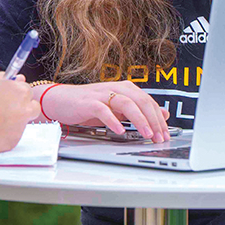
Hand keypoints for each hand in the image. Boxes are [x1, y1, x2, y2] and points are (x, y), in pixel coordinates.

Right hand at [0, 71, 40, 155]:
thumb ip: (4, 76)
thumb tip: (19, 78)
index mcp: (20, 91)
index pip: (27, 90)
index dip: (16, 92)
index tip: (7, 95)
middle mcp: (24, 109)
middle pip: (33, 107)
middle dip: (23, 106)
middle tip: (6, 107)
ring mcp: (20, 127)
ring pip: (23, 122)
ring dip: (14, 120)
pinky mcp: (13, 142)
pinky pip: (13, 135)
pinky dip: (5, 132)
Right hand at [36, 81, 169, 142]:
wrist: (60, 100)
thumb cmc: (87, 105)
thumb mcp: (117, 109)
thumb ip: (138, 110)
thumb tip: (163, 114)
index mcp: (123, 89)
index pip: (147, 101)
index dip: (159, 117)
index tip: (165, 133)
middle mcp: (114, 88)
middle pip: (140, 100)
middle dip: (153, 119)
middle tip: (159, 136)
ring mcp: (101, 94)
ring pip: (126, 102)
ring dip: (139, 119)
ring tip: (146, 134)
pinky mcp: (88, 102)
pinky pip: (103, 109)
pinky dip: (113, 120)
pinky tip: (119, 130)